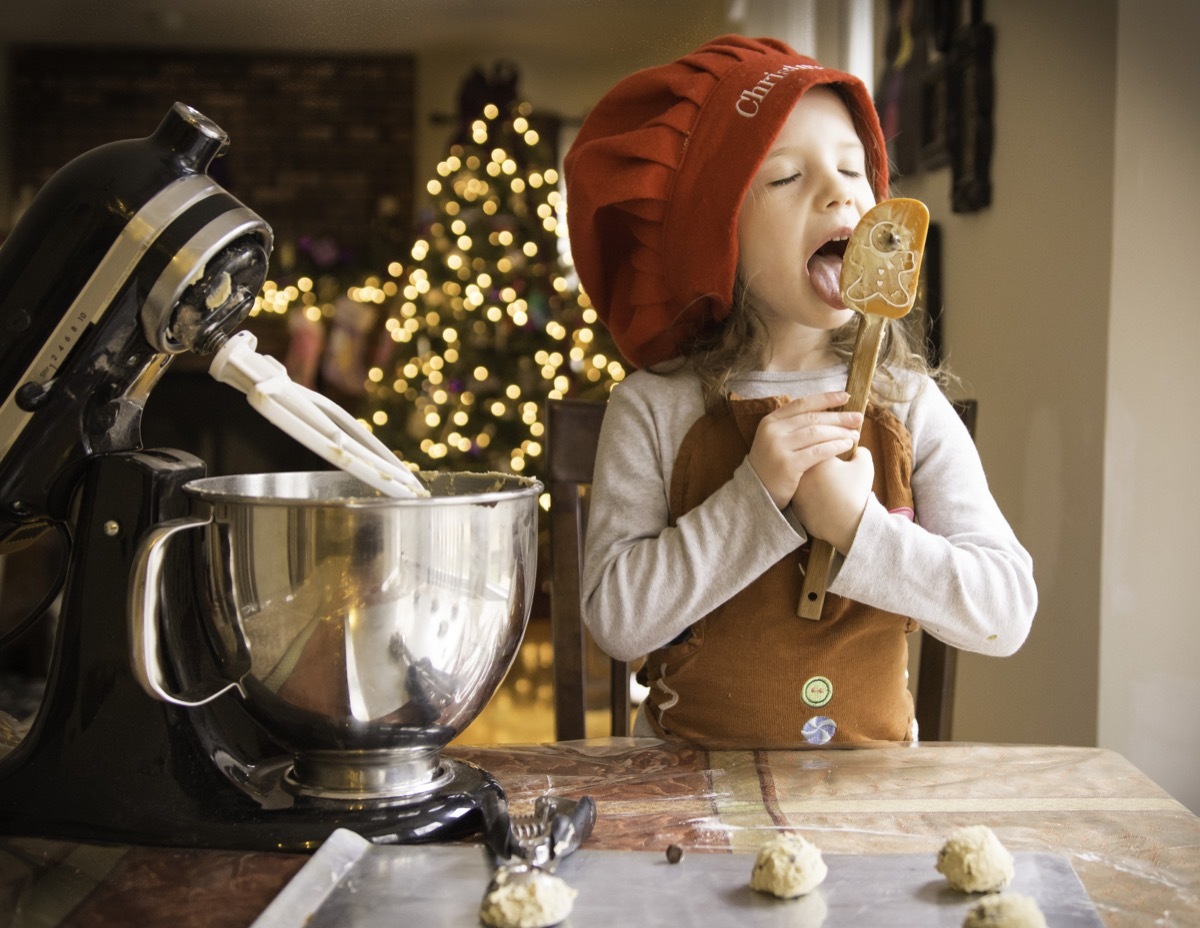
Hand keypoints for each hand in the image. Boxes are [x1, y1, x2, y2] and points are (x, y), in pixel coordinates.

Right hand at [746, 391, 863, 508]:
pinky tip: (847, 446)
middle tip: (858, 417)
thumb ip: (793, 426)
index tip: (846, 397)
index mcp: (770, 421)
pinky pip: (817, 452)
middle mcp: (773, 431)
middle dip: (838, 417)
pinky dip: (834, 447)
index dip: (826, 399)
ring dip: (839, 432)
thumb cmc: (772, 465)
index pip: (802, 403)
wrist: (755, 493)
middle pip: (812, 418)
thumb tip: (825, 413)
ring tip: (855, 434)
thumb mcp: (775, 440)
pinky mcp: (787, 465)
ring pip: (816, 433)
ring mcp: (778, 447)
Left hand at [791, 445, 874, 553]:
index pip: (820, 443)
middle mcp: (800, 470)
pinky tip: (822, 497)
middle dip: (819, 461)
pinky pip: (802, 495)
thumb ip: (860, 451)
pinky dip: (810, 494)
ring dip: (811, 478)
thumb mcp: (864, 465)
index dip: (833, 447)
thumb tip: (856, 449)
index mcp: (815, 455)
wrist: (849, 523)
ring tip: (828, 484)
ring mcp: (794, 489)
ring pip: (802, 477)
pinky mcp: (794, 505)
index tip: (841, 455)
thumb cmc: (856, 492)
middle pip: (807, 460)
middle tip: (835, 469)